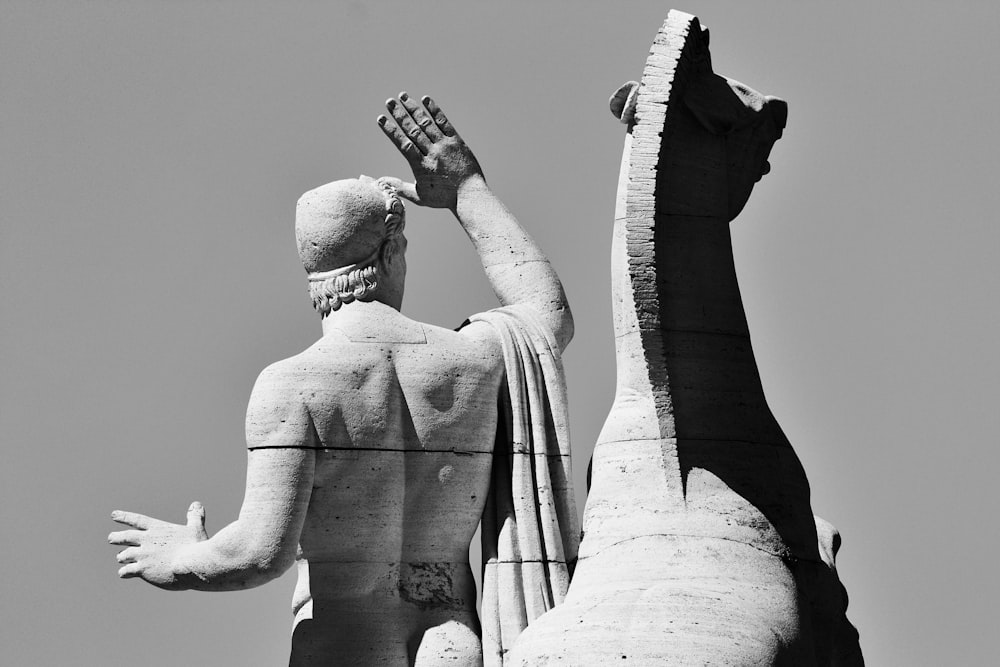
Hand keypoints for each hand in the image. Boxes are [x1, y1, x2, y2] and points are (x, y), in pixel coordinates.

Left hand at [108, 502, 208, 589]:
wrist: (192, 564)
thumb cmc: (196, 546)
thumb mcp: (195, 529)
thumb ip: (194, 516)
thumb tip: (197, 503)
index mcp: (158, 529)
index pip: (137, 520)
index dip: (124, 517)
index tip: (113, 515)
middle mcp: (147, 540)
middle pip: (125, 537)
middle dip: (116, 537)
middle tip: (111, 538)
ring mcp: (143, 555)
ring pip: (123, 555)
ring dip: (122, 557)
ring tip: (121, 558)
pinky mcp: (142, 569)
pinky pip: (126, 571)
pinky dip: (124, 572)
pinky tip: (124, 574)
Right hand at [377, 93, 481, 209]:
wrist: (469, 195)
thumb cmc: (444, 199)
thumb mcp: (420, 197)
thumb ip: (401, 188)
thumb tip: (383, 183)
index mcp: (421, 166)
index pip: (403, 144)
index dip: (391, 130)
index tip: (381, 119)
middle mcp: (432, 153)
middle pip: (413, 130)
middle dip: (399, 114)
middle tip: (389, 101)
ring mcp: (445, 146)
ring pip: (426, 124)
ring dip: (413, 109)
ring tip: (403, 96)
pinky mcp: (457, 142)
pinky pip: (444, 123)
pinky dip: (435, 111)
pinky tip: (426, 100)